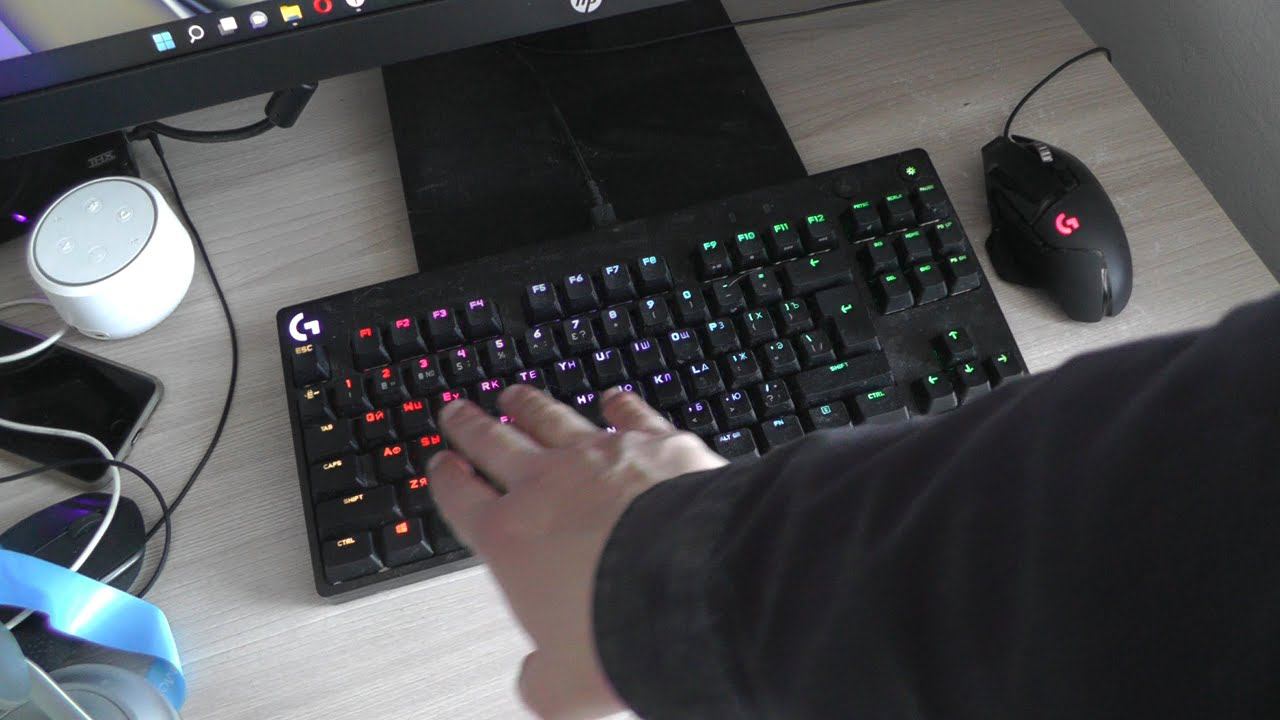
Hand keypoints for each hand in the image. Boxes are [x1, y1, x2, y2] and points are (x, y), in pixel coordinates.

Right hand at [429, 385, 728, 718]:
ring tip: (515, 396)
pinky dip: (620, 404)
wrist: (697, 586)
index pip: (463, 501)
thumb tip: (538, 685)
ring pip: (553, 420)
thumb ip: (542, 680)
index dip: (446, 480)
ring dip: (531, 407)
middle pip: (496, 445)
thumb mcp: (565, 684)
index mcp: (511, 539)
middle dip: (472, 428)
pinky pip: (630, 415)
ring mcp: (602, 457)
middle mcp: (549, 486)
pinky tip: (615, 397)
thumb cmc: (624, 628)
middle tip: (457, 413)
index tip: (441, 466)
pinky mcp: (657, 444)